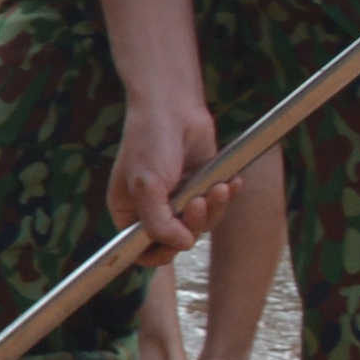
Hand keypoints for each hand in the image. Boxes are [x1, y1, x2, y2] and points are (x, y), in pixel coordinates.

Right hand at [104, 86, 223, 250]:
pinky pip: (218, 205)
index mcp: (129, 212)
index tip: (177, 242)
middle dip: (194, 223)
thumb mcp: (147, 185)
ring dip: (214, 209)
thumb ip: (159, 222)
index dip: (159, 253)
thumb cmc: (150, 140)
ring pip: (202, 224)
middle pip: (177, 239)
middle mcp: (152, 209)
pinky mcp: (200, 186)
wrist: (173, 106)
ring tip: (218, 188)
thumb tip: (181, 245)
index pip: (141, 250)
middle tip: (198, 202)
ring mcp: (177, 199)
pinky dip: (227, 196)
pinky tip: (230, 182)